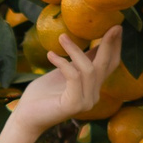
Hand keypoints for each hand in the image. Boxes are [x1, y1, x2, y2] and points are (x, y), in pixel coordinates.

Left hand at [0, 25, 123, 142]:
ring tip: (61, 37)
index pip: (110, 65)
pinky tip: (50, 54)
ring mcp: (85, 102)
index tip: (117, 27)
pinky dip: (63, 63)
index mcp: (92, 87)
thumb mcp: (64, 71)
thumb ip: (79, 60)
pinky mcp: (73, 105)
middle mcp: (93, 95)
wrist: (25, 117)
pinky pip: (73, 77)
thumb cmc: (42, 94)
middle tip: (111, 26)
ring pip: (89, 69)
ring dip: (75, 50)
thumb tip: (94, 41)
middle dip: (109, 44)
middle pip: (106, 66)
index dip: (116, 46)